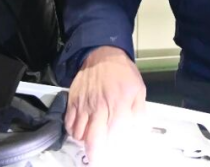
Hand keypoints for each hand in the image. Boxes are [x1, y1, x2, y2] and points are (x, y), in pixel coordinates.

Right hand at [65, 46, 146, 163]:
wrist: (103, 54)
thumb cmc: (123, 73)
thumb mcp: (139, 90)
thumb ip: (139, 113)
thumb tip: (140, 132)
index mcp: (118, 105)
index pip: (114, 136)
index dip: (113, 149)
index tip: (113, 155)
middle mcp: (99, 108)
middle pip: (92, 140)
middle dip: (95, 155)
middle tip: (98, 160)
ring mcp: (83, 105)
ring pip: (78, 134)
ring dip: (84, 141)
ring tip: (92, 138)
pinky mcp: (72, 101)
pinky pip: (68, 124)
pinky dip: (74, 131)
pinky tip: (81, 129)